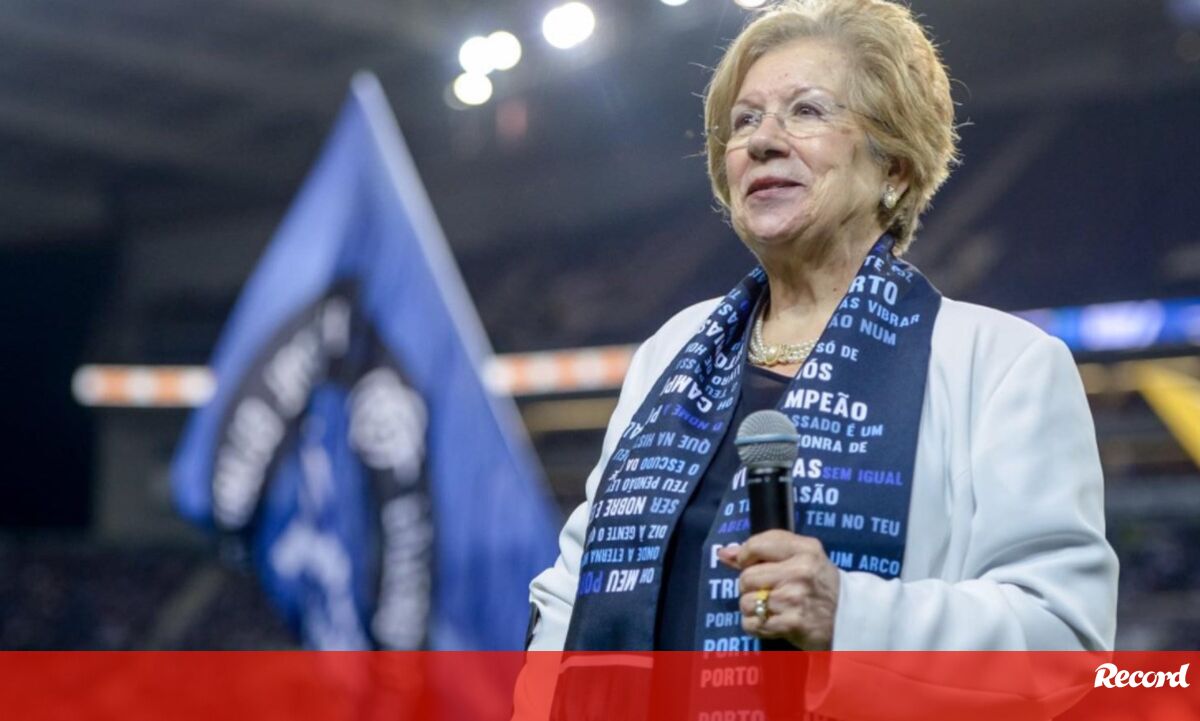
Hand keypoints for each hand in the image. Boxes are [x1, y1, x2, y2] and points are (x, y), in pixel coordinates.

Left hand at [717, 530, 840, 649]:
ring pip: (746, 602)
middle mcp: (800, 571)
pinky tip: (772, 622)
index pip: (756, 545)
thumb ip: (761, 551)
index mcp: (804, 549)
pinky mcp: (792, 624)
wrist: (849, 618)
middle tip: (767, 590)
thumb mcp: (801, 557)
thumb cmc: (819, 583)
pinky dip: (757, 626)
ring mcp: (795, 598)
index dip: (745, 557)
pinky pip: (752, 624)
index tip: (753, 564)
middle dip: (750, 586)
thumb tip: (723, 553)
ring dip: (753, 608)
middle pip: (746, 577)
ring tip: (772, 608)